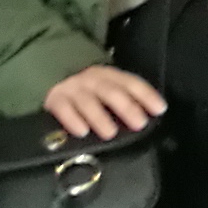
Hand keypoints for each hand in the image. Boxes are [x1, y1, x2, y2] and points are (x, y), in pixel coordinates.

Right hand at [43, 63, 167, 140]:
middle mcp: (92, 79)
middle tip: (138, 123)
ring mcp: (72, 88)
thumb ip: (124, 100)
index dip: (146, 95)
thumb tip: (149, 117)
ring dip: (100, 117)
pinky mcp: (55, 100)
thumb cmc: (87, 93)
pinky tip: (82, 132)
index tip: (159, 109)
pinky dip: (73, 120)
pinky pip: (64, 109)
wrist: (48, 76)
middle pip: (111, 92)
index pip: (131, 83)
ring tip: (110, 133)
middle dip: (127, 107)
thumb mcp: (106, 90)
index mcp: (109, 75)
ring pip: (88, 101)